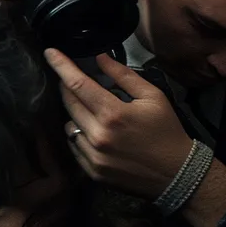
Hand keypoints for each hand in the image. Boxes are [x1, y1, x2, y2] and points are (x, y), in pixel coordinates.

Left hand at [45, 49, 195, 198]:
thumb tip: (99, 58)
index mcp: (113, 114)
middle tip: (71, 79)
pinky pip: (74, 146)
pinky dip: (79, 135)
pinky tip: (95, 133)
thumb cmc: (166, 131)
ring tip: (93, 112)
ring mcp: (92, 156)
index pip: (78, 84)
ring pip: (69, 126)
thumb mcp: (153, 97)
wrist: (176, 174)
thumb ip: (124, 76)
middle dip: (67, 87)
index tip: (49, 52)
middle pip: (69, 103)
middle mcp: (97, 135)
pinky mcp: (91, 171)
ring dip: (75, 114)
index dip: (61, 66)